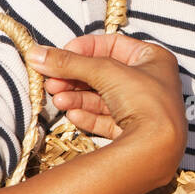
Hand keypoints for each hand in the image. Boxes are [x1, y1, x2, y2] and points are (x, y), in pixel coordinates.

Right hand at [23, 34, 186, 178]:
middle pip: (104, 74)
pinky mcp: (135, 133)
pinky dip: (88, 116)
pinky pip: (107, 120)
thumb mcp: (104, 72)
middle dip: (75, 78)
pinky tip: (72, 115)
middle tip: (52, 82)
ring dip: (77, 98)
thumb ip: (70, 62)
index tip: (61, 54)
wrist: (158, 148)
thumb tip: (36, 54)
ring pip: (103, 98)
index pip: (112, 46)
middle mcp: (151, 83)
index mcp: (153, 59)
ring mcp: (143, 109)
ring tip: (58, 100)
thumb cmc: (144, 100)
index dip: (85, 49)